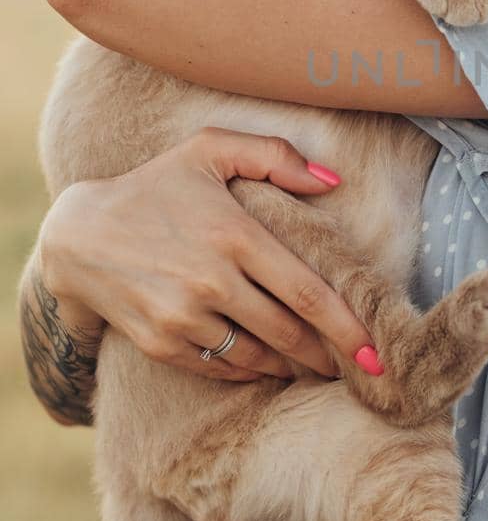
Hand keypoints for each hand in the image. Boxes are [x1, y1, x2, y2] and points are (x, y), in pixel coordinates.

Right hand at [39, 128, 374, 381]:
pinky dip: (252, 370)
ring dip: (293, 366)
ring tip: (317, 366)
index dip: (348, 327)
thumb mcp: (209, 150)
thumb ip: (274, 156)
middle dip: (329, 356)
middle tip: (357, 367)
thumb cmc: (154, 186)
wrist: (77, 235)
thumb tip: (332, 180)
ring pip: (258, 357)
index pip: (307, 292)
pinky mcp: (161, 344)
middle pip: (290, 333)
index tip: (377, 352)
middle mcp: (211, 282)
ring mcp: (183, 318)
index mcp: (234, 235)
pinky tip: (270, 365)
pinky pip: (221, 368)